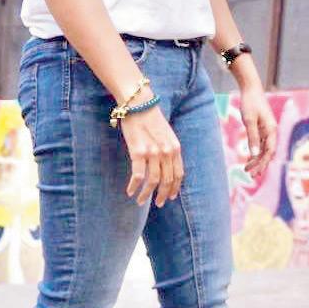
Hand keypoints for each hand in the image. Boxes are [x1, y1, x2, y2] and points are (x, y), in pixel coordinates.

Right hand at [120, 91, 182, 206]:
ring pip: (153, 181)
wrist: (139, 103)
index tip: (170, 197)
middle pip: (168, 180)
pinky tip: (130, 191)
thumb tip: (165, 165)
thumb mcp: (166, 134)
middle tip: (157, 204)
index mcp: (176, 147)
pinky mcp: (139, 151)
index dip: (174, 188)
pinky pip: (138, 175)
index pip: (179, 174)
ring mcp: (154, 152)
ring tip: (140, 201)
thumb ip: (168, 149)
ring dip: (146, 194)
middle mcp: (167, 151)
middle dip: (162, 195)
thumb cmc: (150, 118)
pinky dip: (134, 186)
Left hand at [239, 83, 276, 180]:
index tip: (255, 172)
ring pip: (264, 149)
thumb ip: (252, 138)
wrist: (251, 89)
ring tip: (247, 169)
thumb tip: (255, 155)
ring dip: (257, 159)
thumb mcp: (249, 121)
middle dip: (260, 164)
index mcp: (271, 130)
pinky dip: (255, 152)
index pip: (269, 151)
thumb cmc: (250, 103)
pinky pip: (260, 143)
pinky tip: (249, 159)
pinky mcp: (262, 127)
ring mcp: (267, 129)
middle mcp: (271, 131)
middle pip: (267, 152)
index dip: (263, 163)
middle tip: (250, 175)